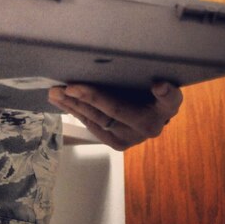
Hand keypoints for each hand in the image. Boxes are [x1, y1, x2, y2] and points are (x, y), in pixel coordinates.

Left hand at [48, 82, 182, 150]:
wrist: (149, 115)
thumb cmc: (148, 90)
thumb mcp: (153, 81)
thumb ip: (152, 80)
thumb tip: (150, 80)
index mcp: (167, 107)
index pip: (169, 100)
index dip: (164, 93)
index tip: (158, 85)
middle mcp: (151, 126)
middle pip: (117, 110)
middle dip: (89, 98)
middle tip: (68, 87)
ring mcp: (132, 138)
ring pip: (99, 119)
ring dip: (74, 105)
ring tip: (55, 93)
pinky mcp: (116, 143)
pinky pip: (92, 125)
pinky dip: (74, 111)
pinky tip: (60, 101)